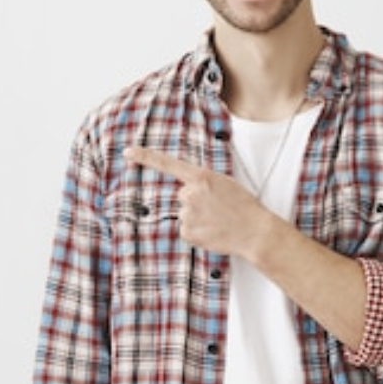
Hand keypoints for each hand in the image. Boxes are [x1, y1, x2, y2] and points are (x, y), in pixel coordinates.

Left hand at [124, 146, 272, 257]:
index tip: (128, 152)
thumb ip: (203, 181)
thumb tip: (188, 188)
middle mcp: (189, 194)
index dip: (145, 156)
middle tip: (217, 208)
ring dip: (198, 217)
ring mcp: (186, 214)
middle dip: (196, 200)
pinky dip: (197, 231)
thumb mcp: (225, 183)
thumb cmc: (244, 206)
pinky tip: (212, 231)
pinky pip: (186, 229)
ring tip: (218, 220)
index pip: (167, 163)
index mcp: (200, 177)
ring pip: (185, 213)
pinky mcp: (186, 232)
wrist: (254, 231)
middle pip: (182, 194)